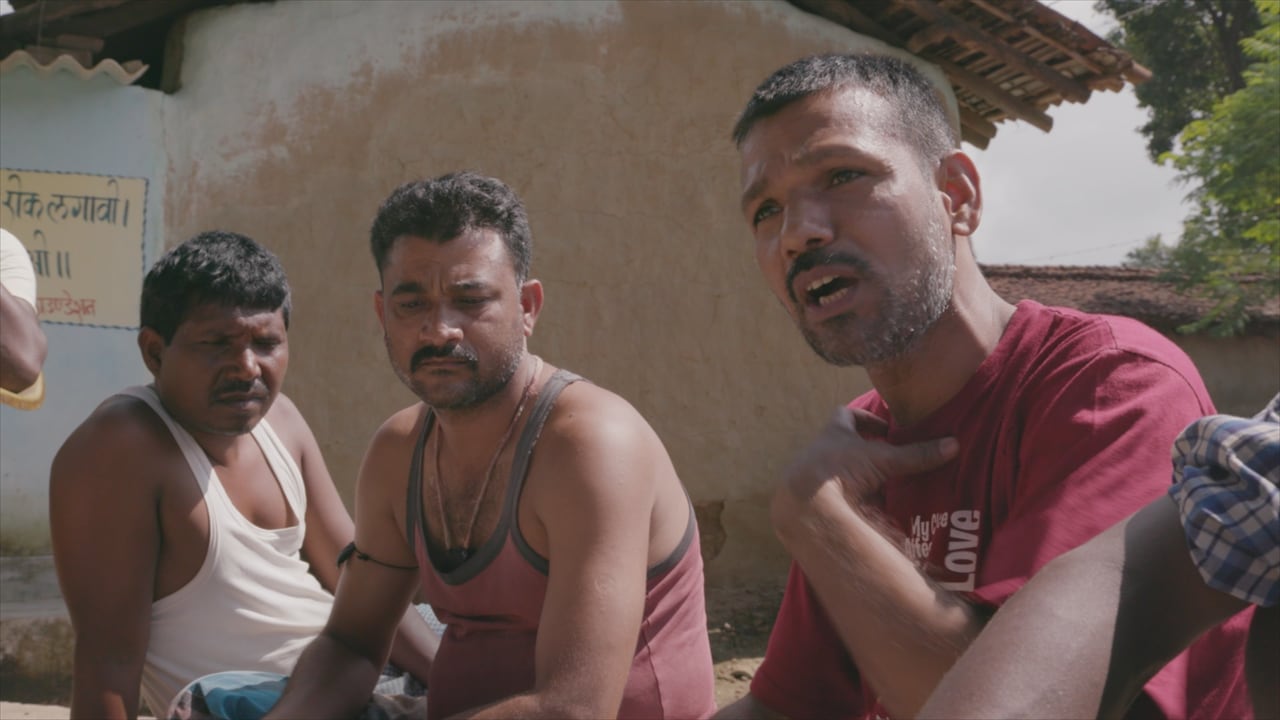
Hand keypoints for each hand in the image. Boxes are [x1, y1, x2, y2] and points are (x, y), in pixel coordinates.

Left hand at [779, 406, 957, 506]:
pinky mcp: (816, 500)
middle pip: (843, 445)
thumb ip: (916, 455)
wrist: (805, 505)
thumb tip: (954, 445)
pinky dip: (852, 502)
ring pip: (839, 473)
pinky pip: (836, 498)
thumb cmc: (840, 470)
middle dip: (863, 452)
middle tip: (886, 458)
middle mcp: (821, 451)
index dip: (866, 419)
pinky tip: (868, 513)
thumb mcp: (883, 460)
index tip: (885, 428)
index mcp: (834, 433)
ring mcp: (816, 477)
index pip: (847, 415)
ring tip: (882, 488)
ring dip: (858, 479)